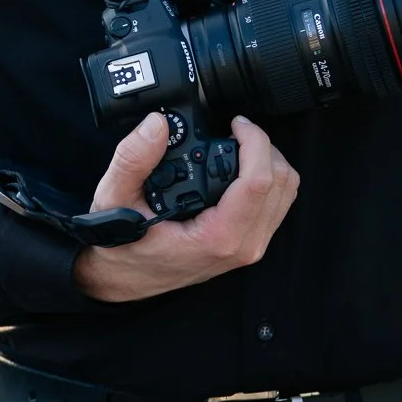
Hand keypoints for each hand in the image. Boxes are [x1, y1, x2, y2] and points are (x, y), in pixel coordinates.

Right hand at [72, 111, 298, 303]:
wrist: (124, 278)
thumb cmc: (121, 244)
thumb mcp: (115, 197)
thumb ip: (133, 159)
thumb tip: (157, 125)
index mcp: (216, 236)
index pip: (260, 181)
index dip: (255, 141)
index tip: (235, 124)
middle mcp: (241, 245)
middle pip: (281, 183)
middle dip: (263, 147)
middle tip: (234, 132)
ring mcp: (250, 246)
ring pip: (286, 192)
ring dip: (268, 161)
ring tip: (238, 147)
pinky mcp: (250, 243)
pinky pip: (277, 204)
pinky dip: (266, 178)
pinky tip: (238, 168)